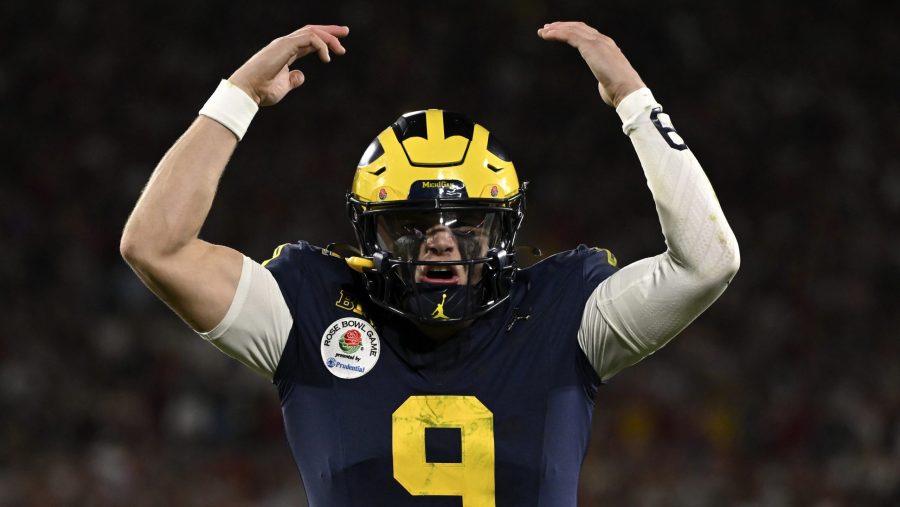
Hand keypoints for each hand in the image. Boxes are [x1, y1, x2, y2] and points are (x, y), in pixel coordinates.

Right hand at [228, 24, 348, 105]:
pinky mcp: (284, 46)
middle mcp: (285, 44)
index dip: (323, 40)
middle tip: (345, 32)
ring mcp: (284, 43)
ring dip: (329, 38)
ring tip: (340, 50)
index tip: (338, 45)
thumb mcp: (283, 86)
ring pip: (312, 32)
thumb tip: (301, 76)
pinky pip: (309, 39)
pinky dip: (321, 45)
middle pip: (311, 31)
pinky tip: (327, 58)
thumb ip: (292, 79)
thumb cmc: (262, 91)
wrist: (248, 91)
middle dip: (329, 31)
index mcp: (285, 52)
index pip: (308, 41)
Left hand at [537, 22, 644, 107]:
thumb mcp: (610, 84)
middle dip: (562, 26)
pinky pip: (570, 35)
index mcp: (608, 48)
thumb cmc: (619, 92)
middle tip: (547, 29)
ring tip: (542, 32)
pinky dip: (557, 34)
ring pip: (573, 29)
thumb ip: (605, 81)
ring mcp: (598, 42)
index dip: (573, 32)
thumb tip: (604, 87)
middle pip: (579, 28)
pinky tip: (546, 36)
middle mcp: (603, 41)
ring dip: (556, 29)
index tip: (560, 34)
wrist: (627, 91)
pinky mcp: (591, 46)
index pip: (588, 34)